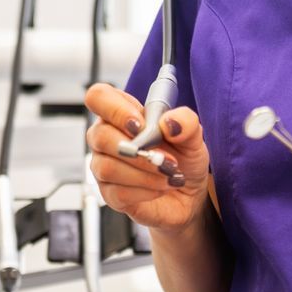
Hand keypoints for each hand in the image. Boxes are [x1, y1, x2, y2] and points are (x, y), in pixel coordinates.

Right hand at [84, 82, 209, 232]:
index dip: (115, 110)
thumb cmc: (183, 157)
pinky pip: (118, 192)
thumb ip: (186, 122)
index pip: (98, 97)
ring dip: (145, 172)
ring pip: (108, 167)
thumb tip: (168, 123)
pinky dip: (146, 190)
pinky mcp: (109, 194)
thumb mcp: (192, 136)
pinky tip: (160, 187)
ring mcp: (103, 166)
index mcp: (121, 113)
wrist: (188, 192)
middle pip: (100, 136)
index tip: (140, 125)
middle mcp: (106, 137)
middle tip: (165, 159)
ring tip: (169, 174)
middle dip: (138, 150)